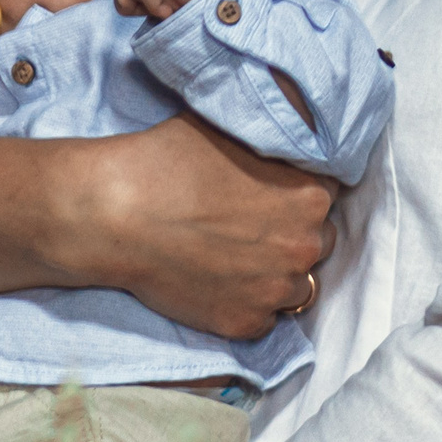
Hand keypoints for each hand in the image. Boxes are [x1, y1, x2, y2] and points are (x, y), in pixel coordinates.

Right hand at [69, 117, 332, 339]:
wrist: (116, 213)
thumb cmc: (167, 161)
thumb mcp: (229, 127)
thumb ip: (272, 133)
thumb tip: (294, 117)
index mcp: (309, 195)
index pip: (325, 196)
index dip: (295, 193)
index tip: (268, 194)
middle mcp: (304, 246)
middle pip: (317, 243)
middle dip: (289, 235)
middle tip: (247, 226)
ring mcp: (276, 290)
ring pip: (295, 287)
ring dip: (273, 275)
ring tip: (232, 259)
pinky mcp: (245, 323)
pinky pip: (262, 319)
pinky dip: (245, 304)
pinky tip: (216, 283)